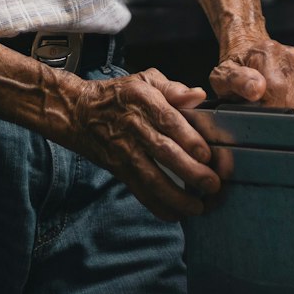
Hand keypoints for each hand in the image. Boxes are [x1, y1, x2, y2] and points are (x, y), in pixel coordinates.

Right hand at [68, 68, 227, 220]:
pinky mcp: (120, 170)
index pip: (169, 120)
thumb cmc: (120, 95)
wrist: (80, 112)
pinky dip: (158, 206)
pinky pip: (140, 192)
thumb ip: (174, 88)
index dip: (189, 139)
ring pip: (152, 178)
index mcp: (144, 101)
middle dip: (191, 172)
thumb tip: (199, 95)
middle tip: (212, 184)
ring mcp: (125, 151)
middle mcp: (134, 127)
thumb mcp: (146, 79)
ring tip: (198, 206)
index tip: (207, 154)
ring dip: (177, 196)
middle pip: (164, 152)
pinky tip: (176, 214)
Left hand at [209, 37, 293, 115]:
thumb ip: (237, 82)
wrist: (249, 45)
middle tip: (266, 109)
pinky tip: (288, 97)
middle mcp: (290, 56)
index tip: (261, 116)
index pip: (278, 99)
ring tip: (275, 102)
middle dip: (281, 116)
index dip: (269, 116)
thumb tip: (257, 89)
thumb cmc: (236, 65)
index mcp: (266, 55)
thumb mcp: (223, 75)